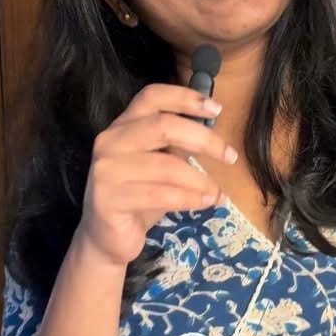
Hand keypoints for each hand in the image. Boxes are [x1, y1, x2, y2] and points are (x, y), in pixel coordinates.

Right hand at [80, 83, 237, 265]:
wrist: (106, 239)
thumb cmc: (138, 197)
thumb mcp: (160, 165)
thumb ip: (178, 145)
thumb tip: (213, 133)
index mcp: (123, 126)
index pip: (152, 96)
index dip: (185, 98)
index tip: (217, 109)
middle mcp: (110, 141)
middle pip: (163, 126)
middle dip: (204, 140)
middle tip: (230, 156)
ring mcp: (106, 170)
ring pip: (165, 165)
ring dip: (200, 180)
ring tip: (217, 193)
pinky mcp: (108, 199)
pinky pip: (159, 195)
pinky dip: (189, 199)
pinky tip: (204, 203)